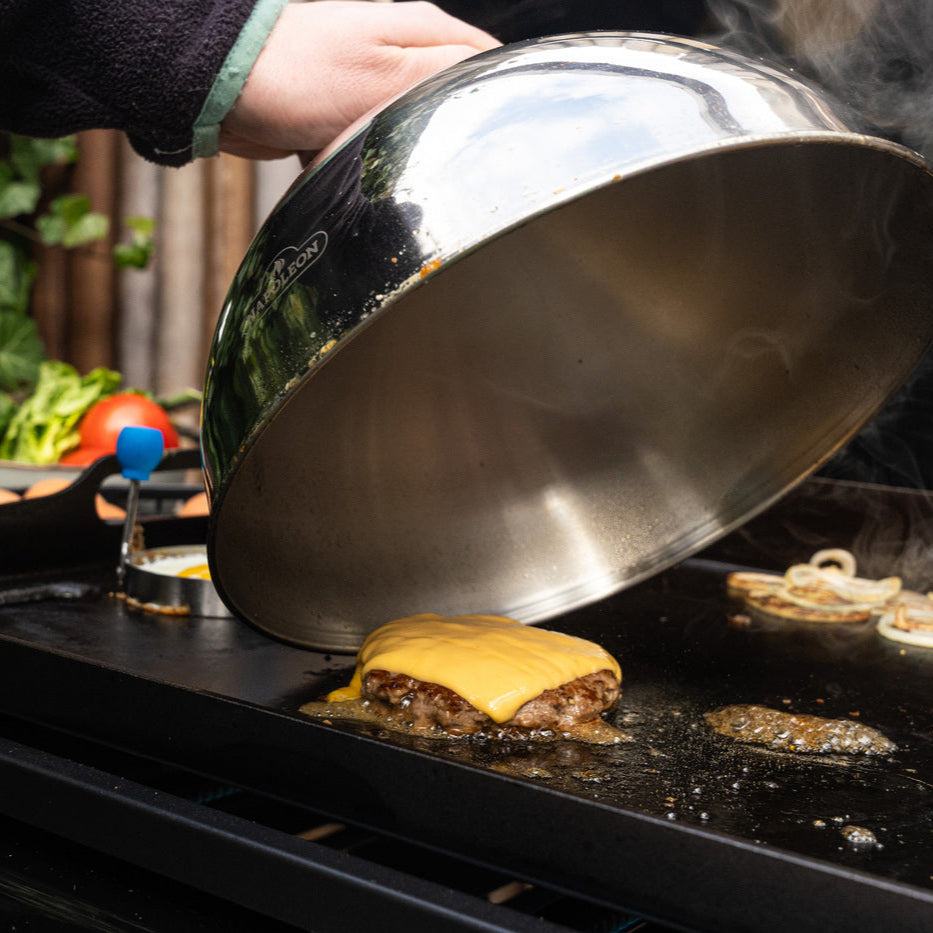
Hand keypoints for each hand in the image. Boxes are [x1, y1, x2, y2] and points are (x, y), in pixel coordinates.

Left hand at [218, 1, 499, 160]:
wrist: (223, 87)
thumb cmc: (300, 75)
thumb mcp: (389, 74)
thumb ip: (448, 73)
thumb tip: (499, 77)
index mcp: (424, 31)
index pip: (489, 64)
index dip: (500, 101)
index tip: (499, 142)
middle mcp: (403, 51)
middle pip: (452, 102)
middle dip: (448, 138)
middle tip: (440, 169)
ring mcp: (373, 80)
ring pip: (413, 129)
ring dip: (403, 154)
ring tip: (390, 169)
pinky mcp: (345, 109)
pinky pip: (373, 143)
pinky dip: (367, 159)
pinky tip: (354, 166)